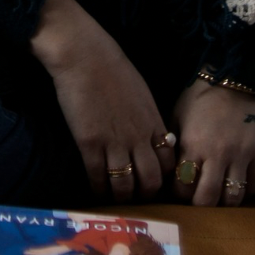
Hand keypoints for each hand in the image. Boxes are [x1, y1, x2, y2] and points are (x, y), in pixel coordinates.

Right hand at [30, 0, 176, 200]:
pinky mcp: (90, 144)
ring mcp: (114, 142)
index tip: (154, 182)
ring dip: (121, 197)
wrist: (84, 55)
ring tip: (115, 199)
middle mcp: (138, 137)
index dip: (164, 177)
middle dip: (146, 194)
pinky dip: (98, 189)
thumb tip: (154, 135)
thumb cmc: (112, 67)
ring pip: (125, 186)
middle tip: (137, 198)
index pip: (169, 162)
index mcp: (153, 122)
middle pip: (151, 180)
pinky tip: (95, 190)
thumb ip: (149, 117)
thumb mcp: (141, 92)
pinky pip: (98, 177)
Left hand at [171, 81, 254, 206]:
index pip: (183, 188)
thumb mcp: (178, 118)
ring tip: (220, 197)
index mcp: (193, 145)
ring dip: (225, 202)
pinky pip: (254, 184)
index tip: (181, 192)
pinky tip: (238, 183)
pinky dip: (246, 190)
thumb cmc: (198, 97)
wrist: (231, 76)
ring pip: (233, 198)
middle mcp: (217, 154)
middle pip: (207, 199)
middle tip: (200, 202)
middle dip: (201, 206)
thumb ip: (174, 146)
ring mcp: (241, 154)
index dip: (180, 195)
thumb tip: (167, 172)